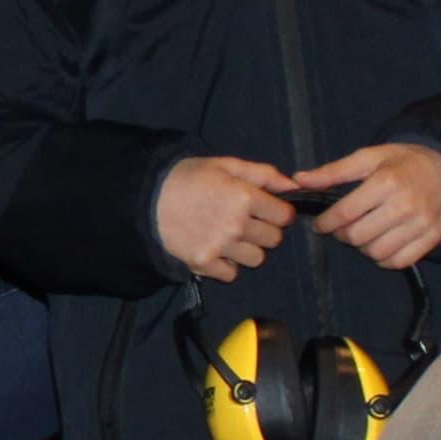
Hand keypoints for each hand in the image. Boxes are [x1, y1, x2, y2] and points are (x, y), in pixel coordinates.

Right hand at [156, 155, 297, 283]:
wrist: (146, 199)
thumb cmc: (186, 177)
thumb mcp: (225, 165)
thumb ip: (263, 174)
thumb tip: (294, 186)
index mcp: (244, 196)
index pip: (284, 216)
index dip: (278, 211)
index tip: (266, 210)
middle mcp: (236, 224)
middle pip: (273, 239)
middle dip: (264, 230)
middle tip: (244, 221)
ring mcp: (220, 247)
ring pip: (256, 258)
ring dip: (247, 249)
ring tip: (229, 236)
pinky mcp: (204, 264)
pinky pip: (232, 273)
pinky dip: (227, 265)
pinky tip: (215, 249)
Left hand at [294, 142, 440, 271]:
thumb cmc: (405, 162)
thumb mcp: (370, 157)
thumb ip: (333, 171)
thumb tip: (298, 180)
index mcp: (385, 182)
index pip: (344, 214)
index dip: (326, 223)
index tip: (321, 224)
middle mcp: (404, 205)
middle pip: (357, 237)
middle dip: (342, 236)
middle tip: (342, 228)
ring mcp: (420, 224)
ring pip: (376, 252)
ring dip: (363, 248)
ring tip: (362, 234)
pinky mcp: (431, 238)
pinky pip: (399, 262)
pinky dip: (384, 259)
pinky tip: (380, 245)